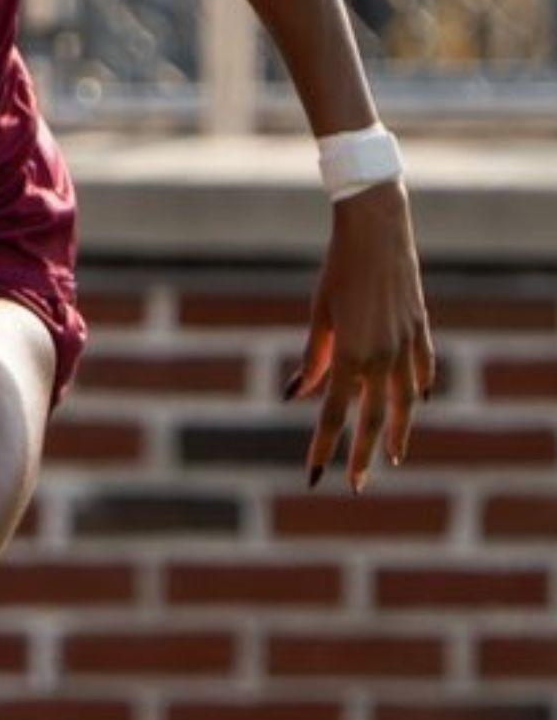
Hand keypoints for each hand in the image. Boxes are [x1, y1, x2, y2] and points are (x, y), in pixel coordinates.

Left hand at [291, 181, 436, 489]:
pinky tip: (416, 404)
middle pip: (374, 419)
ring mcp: (408, 346)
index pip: (332, 415)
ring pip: (404, 402)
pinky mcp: (422, 331)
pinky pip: (422, 371)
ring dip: (398, 433)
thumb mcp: (319, 316)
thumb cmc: (338, 271)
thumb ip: (314, 358)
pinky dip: (418, 391)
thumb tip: (297, 394)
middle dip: (364, 455)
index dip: (322, 448)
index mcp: (351, 356)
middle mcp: (383, 357)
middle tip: (357, 486)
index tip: (314, 476)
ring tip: (394, 457)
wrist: (378, 233)